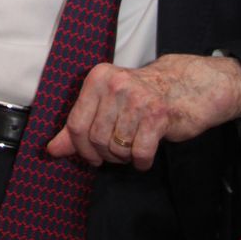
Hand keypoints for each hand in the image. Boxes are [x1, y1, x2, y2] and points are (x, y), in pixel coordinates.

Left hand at [47, 53, 240, 171]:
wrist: (187, 85)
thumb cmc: (142, 96)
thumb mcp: (106, 103)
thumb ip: (78, 126)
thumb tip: (53, 150)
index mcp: (98, 78)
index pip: (76, 124)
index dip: (80, 148)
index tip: (90, 155)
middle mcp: (116, 84)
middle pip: (96, 139)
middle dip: (105, 154)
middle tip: (118, 150)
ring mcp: (138, 98)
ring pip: (117, 147)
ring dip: (125, 157)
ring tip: (133, 146)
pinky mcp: (159, 115)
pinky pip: (140, 153)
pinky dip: (142, 161)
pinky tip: (145, 153)